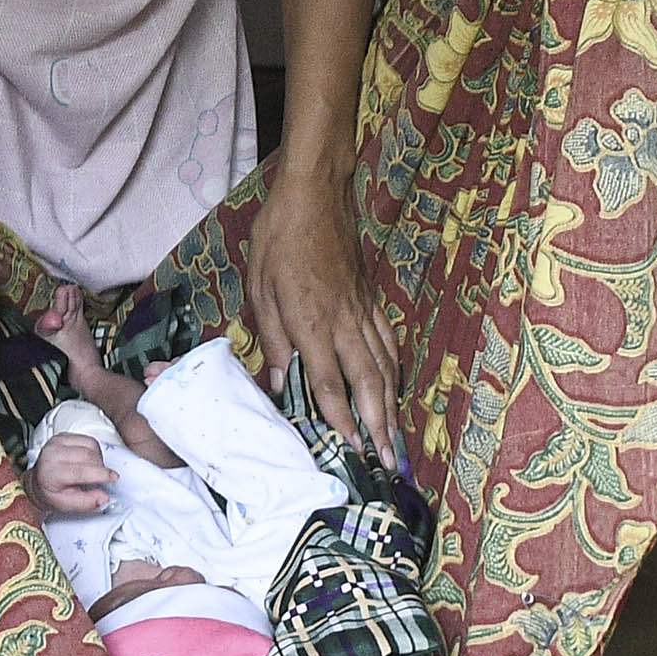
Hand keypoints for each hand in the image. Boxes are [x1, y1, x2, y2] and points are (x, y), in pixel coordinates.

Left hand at [35, 433, 114, 515]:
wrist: (38, 482)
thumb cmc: (49, 492)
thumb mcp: (65, 505)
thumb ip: (86, 502)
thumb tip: (103, 497)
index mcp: (50, 472)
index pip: (81, 470)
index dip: (101, 474)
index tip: (113, 478)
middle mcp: (52, 453)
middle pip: (89, 455)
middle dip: (100, 468)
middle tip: (100, 479)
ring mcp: (56, 442)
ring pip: (91, 445)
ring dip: (98, 458)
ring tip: (91, 470)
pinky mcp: (63, 436)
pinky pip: (88, 439)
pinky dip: (93, 450)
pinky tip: (87, 460)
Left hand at [247, 151, 397, 457]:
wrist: (315, 194)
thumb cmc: (278, 239)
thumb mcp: (259, 288)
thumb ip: (271, 338)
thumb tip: (277, 382)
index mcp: (312, 322)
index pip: (328, 382)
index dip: (339, 419)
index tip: (349, 449)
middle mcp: (344, 322)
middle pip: (368, 382)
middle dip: (378, 426)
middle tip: (387, 461)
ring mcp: (363, 310)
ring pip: (385, 365)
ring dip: (392, 405)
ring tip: (395, 437)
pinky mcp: (371, 298)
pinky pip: (388, 341)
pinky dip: (396, 369)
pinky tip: (397, 385)